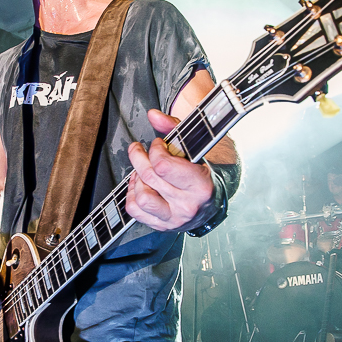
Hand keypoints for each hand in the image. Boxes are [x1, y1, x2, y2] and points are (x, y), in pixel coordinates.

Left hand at [125, 110, 214, 230]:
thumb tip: (153, 115)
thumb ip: (174, 127)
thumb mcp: (193, 148)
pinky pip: (135, 212)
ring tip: (141, 171)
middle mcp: (188, 204)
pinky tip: (139, 186)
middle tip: (137, 150)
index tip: (158, 144)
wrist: (210, 203)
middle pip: (149, 177)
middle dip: (138, 158)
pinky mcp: (162, 226)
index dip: (155, 150)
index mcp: (200, 184)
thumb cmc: (201, 173)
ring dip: (136, 180)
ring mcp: (174, 218)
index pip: (163, 165)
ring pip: (142, 197)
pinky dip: (132, 196)